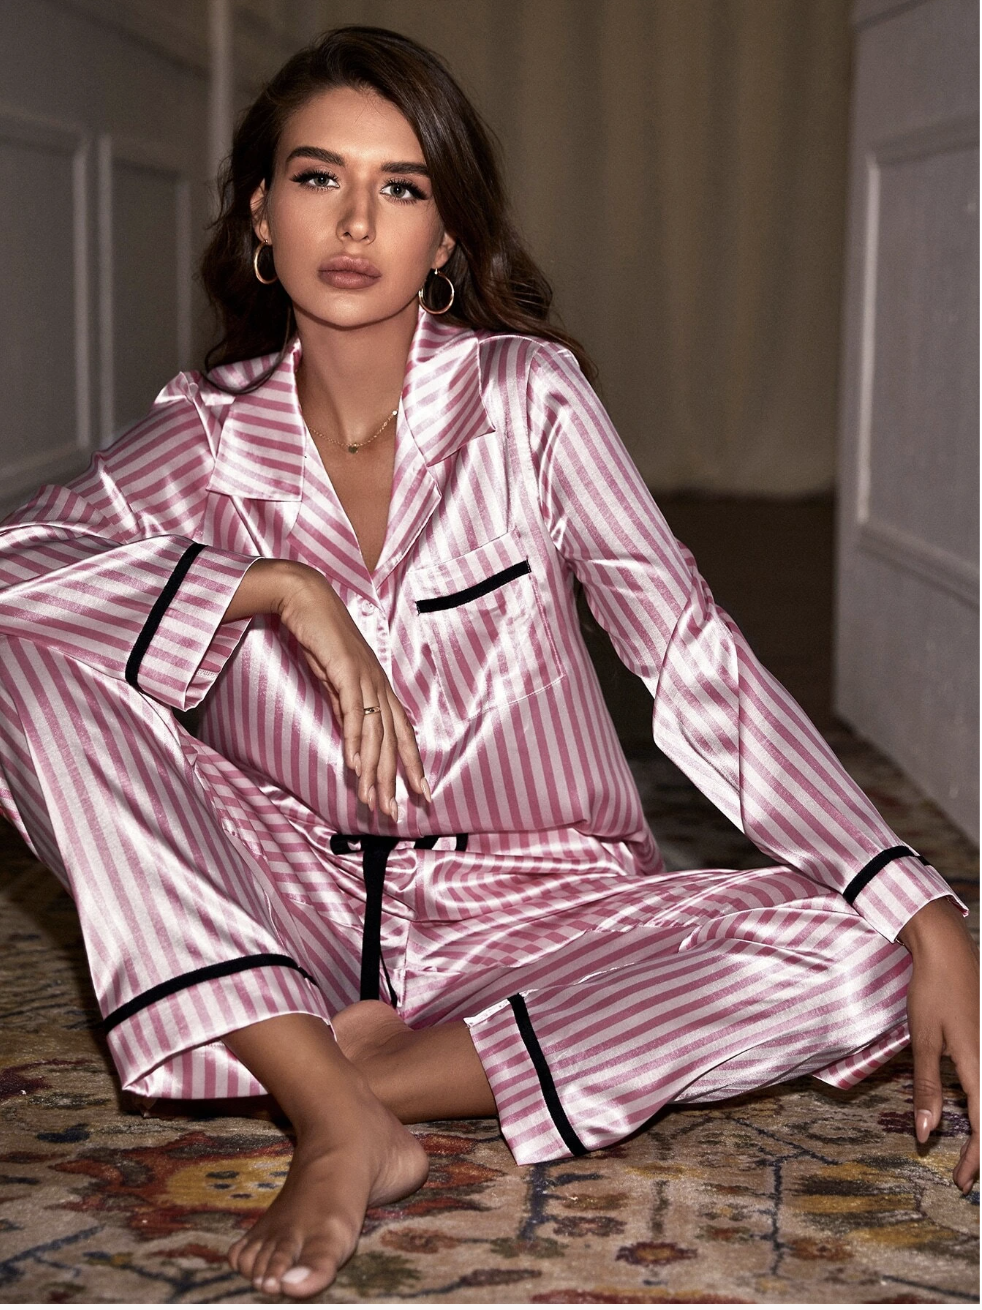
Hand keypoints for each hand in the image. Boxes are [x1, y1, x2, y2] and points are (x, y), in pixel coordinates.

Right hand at [224, 560, 429, 819]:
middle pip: (393, 742)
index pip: (403, 734)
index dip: (413, 765)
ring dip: (374, 771)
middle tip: (393, 813)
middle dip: (394, 781)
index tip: (420, 794)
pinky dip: (355, 740)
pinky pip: (354, 713)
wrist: (306, 600)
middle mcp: (379, 685)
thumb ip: (345, 710)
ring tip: (373, 801)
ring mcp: (366, 678)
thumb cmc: (320, 638)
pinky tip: (355, 764)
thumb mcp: (334, 681)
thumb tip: (352, 740)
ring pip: (376, 734)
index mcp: (380, 687)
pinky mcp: (347, 672)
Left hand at [897, 896, 978, 1192]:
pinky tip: (974, 1117)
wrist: (948, 950)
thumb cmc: (932, 992)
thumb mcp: (923, 1041)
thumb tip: (926, 1135)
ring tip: (970, 1156)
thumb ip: (926, 1088)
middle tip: (966, 1179)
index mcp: (980, 1068)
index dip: (975, 1160)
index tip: (962, 1183)